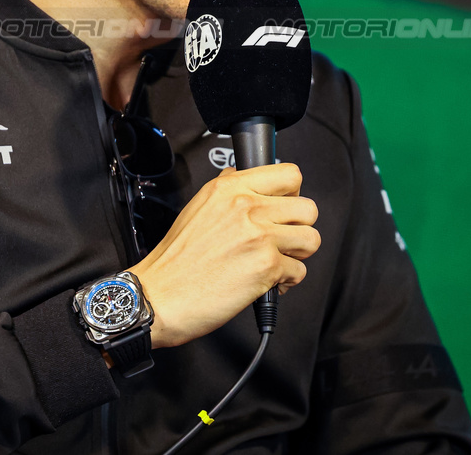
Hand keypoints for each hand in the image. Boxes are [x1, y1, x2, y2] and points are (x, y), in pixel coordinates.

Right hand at [127, 162, 319, 348]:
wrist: (158, 296)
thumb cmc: (175, 259)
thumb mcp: (198, 206)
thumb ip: (227, 189)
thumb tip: (244, 176)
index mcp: (230, 187)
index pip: (290, 174)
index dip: (292, 194)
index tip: (283, 208)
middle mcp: (247, 206)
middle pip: (308, 208)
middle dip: (298, 228)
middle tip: (281, 240)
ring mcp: (260, 236)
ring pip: (311, 239)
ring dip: (298, 255)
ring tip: (277, 261)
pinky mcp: (267, 267)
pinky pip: (299, 271)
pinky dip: (286, 282)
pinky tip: (265, 283)